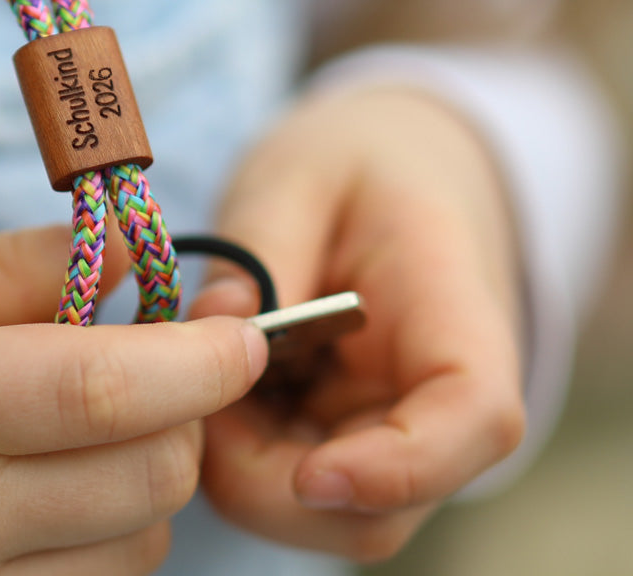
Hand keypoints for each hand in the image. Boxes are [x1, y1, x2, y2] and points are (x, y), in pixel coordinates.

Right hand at [0, 225, 266, 574]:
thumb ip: (5, 268)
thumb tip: (126, 252)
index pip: (108, 389)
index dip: (203, 357)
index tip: (243, 326)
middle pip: (147, 478)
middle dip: (189, 411)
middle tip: (160, 356)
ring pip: (134, 550)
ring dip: (148, 477)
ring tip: (90, 423)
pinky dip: (106, 541)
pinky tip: (57, 492)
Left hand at [191, 85, 525, 562]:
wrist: (390, 165)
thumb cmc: (354, 160)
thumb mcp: (301, 171)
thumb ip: (264, 246)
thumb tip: (216, 325)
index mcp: (454, 309)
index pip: (475, 416)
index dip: (403, 467)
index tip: (312, 472)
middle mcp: (434, 393)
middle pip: (382, 501)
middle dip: (271, 479)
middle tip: (192, 396)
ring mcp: (388, 422)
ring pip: (326, 508)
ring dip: (243, 466)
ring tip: (197, 373)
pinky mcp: (343, 431)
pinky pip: (288, 477)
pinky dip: (237, 449)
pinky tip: (212, 380)